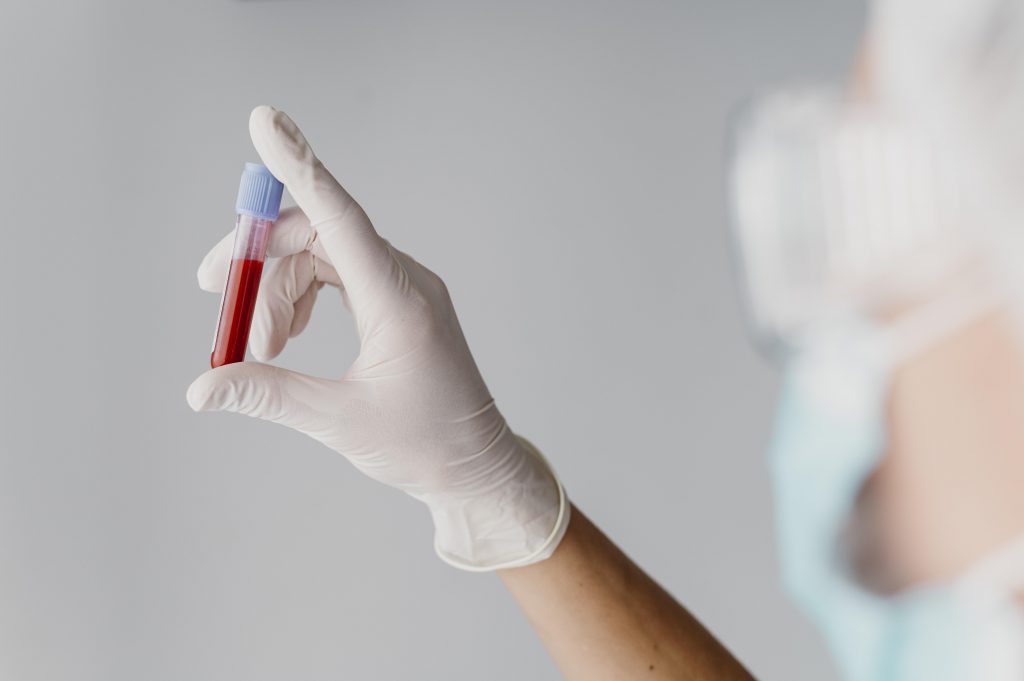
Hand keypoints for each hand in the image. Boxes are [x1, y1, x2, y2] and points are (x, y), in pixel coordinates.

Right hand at [187, 106, 567, 569]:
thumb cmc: (425, 445)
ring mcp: (404, 288)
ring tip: (258, 349)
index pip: (340, 216)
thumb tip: (201, 388)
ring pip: (323, 256)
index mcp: (398, 299)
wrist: (476, 467)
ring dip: (278, 289)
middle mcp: (404, 280)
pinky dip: (302, 295)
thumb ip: (267, 394)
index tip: (264, 120)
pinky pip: (339, 274)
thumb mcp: (339, 421)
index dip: (298, 167)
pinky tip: (287, 335)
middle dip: (260, 263)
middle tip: (221, 308)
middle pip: (316, 235)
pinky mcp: (399, 302)